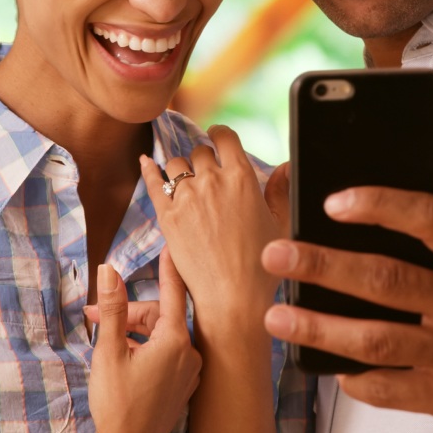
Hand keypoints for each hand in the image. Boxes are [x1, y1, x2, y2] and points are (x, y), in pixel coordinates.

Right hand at [88, 249, 201, 432]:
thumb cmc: (117, 403)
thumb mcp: (108, 351)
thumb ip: (112, 308)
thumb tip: (109, 270)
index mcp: (175, 341)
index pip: (174, 292)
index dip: (169, 268)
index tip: (172, 246)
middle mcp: (190, 354)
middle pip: (160, 317)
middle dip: (128, 314)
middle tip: (94, 318)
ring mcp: (190, 372)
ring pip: (163, 336)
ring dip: (135, 332)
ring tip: (106, 342)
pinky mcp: (185, 386)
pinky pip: (169, 355)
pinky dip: (147, 348)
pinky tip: (125, 357)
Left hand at [140, 125, 288, 321]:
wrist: (233, 297)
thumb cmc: (262, 265)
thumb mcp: (280, 224)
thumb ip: (280, 190)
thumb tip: (286, 165)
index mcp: (242, 177)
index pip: (225, 137)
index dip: (220, 135)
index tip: (217, 139)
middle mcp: (212, 180)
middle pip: (200, 152)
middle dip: (203, 159)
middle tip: (206, 175)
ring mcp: (187, 197)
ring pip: (176, 165)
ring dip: (182, 169)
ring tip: (186, 182)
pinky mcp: (168, 216)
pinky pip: (154, 183)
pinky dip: (149, 169)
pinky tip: (146, 162)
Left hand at [259, 186, 432, 432]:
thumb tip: (378, 215)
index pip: (430, 219)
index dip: (381, 206)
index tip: (334, 201)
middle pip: (388, 280)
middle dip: (323, 267)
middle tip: (276, 256)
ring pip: (378, 340)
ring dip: (320, 329)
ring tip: (278, 319)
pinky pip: (391, 389)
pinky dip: (355, 377)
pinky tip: (329, 365)